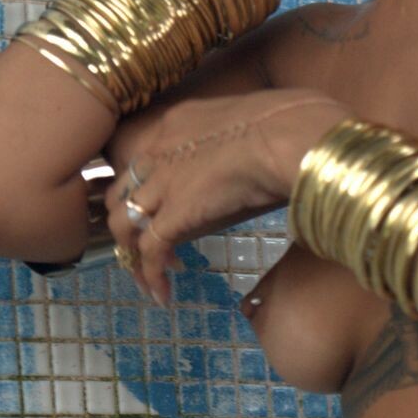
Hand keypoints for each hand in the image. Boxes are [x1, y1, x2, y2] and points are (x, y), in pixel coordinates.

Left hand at [105, 91, 348, 302]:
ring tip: (147, 279)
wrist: (290, 136)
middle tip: (144, 247)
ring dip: (132, 255)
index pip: (146, 159)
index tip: (168, 208)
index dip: (152, 188)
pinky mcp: (174, 213)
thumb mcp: (252, 124)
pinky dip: (152, 276)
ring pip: (124, 223)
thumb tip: (263, 156)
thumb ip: (243, 141)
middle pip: (124, 190)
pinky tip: (164, 294)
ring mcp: (162, 182)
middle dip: (129, 221)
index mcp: (178, 123)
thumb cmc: (293, 123)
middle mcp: (159, 150)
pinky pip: (148, 251)